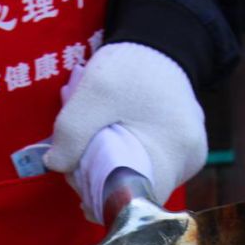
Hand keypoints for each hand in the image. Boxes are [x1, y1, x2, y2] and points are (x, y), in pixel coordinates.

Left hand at [44, 44, 206, 205]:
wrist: (159, 42)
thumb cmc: (131, 66)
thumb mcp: (94, 91)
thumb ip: (71, 130)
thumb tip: (56, 166)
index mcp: (177, 153)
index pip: (135, 202)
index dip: (101, 197)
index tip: (77, 177)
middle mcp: (188, 163)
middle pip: (134, 192)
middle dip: (97, 181)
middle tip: (73, 155)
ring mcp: (185, 158)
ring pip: (135, 181)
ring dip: (104, 169)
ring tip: (88, 140)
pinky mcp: (176, 153)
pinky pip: (141, 168)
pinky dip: (116, 160)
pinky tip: (102, 141)